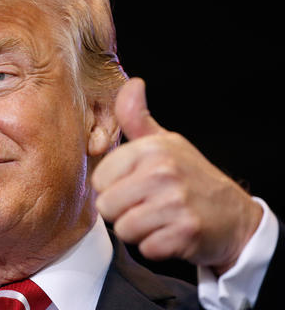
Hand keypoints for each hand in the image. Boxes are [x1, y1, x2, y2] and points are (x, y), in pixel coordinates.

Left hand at [92, 78, 261, 275]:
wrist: (233, 215)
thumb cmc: (189, 176)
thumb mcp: (164, 142)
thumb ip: (136, 118)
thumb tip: (131, 84)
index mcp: (152, 148)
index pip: (100, 180)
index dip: (113, 188)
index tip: (134, 186)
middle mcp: (163, 171)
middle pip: (107, 207)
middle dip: (122, 212)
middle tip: (147, 205)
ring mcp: (175, 202)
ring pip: (123, 229)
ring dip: (138, 231)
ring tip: (158, 218)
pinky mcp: (185, 232)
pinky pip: (145, 248)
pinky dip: (156, 246)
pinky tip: (171, 232)